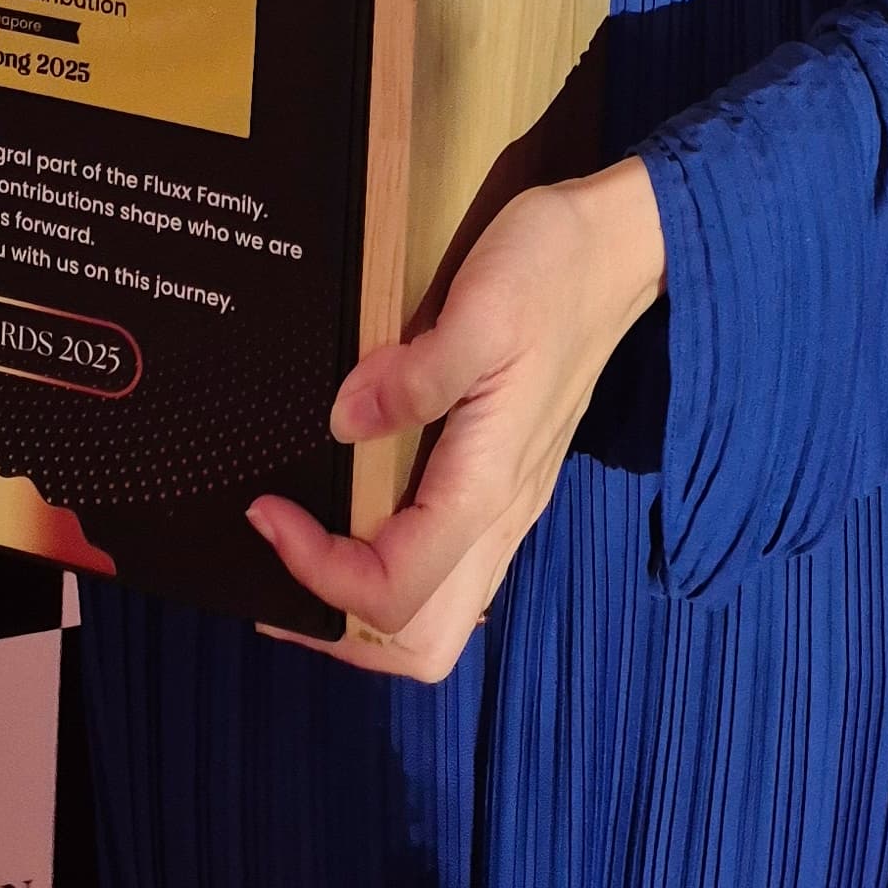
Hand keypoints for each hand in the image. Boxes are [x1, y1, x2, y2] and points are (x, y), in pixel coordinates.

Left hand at [247, 157, 665, 680]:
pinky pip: (445, 567)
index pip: (393, 590)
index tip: (267, 510)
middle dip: (340, 630)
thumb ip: (413, 375)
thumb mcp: (479, 306)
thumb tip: (343, 422)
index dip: (317, 570)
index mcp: (486, 484)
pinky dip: (389, 570)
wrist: (620, 246)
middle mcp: (500, 514)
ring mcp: (507, 503)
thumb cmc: (551, 270)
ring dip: (362, 612)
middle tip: (274, 574)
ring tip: (299, 555)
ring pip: (438, 614)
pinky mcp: (503, 480)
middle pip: (423, 642)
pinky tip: (352, 517)